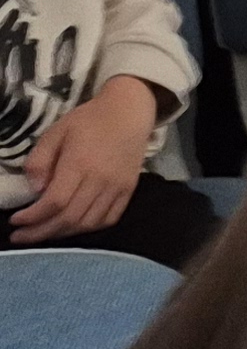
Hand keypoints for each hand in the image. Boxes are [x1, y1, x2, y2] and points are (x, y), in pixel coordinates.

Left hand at [13, 77, 155, 243]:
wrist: (129, 112)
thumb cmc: (89, 120)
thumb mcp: (55, 133)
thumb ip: (39, 161)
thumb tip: (36, 191)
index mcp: (79, 163)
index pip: (54, 202)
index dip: (32, 217)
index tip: (15, 221)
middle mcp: (101, 180)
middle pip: (69, 218)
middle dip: (41, 232)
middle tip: (21, 236)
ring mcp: (117, 187)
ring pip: (88, 223)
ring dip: (63, 233)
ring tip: (44, 232)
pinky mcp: (128, 190)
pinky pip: (109, 219)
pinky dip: (88, 228)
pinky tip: (73, 226)